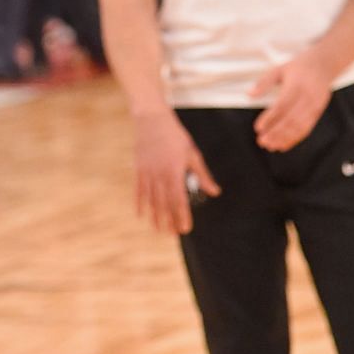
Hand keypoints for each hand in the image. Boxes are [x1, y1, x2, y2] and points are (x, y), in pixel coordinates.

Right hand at [133, 110, 219, 234]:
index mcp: (174, 171)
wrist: (151, 119)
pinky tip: (141, 214)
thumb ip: (202, 175)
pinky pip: (138, 190)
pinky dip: (139, 203)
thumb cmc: (175, 136)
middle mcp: (159, 175)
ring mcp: (147, 172)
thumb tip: (215, 192)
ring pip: (151, 199)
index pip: (179, 199)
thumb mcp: (192, 154)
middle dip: (169, 220)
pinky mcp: (138, 169)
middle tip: (172, 234)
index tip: (185, 228)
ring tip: (158, 230)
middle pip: (164, 203)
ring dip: (155, 216)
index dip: (182, 215)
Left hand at [249, 52, 333, 151]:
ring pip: (299, 127)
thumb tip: (248, 94)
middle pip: (291, 119)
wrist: (324, 65)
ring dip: (284, 138)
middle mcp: (307, 97)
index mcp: (296, 85)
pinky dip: (294, 138)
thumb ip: (264, 82)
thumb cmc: (297, 67)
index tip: (258, 128)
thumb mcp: (279, 69)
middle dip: (276, 133)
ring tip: (270, 146)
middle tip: (262, 142)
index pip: (282, 105)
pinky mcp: (318, 112)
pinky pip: (306, 128)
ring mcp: (315, 106)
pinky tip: (283, 145)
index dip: (270, 118)